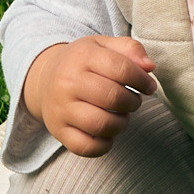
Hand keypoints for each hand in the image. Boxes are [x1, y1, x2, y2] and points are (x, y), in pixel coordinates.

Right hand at [22, 36, 157, 156]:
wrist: (43, 78)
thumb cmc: (82, 62)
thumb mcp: (103, 45)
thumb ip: (130, 48)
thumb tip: (149, 67)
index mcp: (81, 56)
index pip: (121, 68)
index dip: (142, 80)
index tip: (149, 86)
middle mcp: (67, 82)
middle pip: (113, 98)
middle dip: (133, 102)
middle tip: (134, 100)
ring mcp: (60, 109)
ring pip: (101, 125)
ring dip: (122, 123)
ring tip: (122, 115)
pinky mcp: (58, 131)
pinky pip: (86, 147)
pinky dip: (104, 145)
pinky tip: (108, 133)